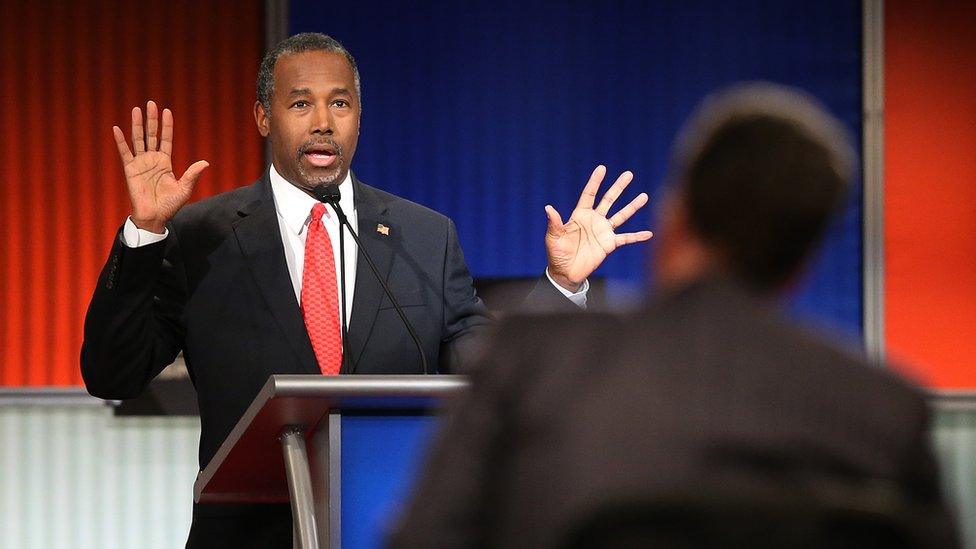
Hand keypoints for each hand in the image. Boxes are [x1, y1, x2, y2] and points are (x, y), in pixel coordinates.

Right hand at [113, 101, 208, 232]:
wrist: (154, 216)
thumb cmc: (170, 205)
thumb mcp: (184, 188)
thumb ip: (192, 174)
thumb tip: (205, 163)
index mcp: (165, 162)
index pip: (166, 139)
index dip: (167, 126)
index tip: (167, 111)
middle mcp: (152, 159)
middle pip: (152, 134)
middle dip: (152, 119)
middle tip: (151, 104)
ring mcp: (140, 163)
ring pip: (138, 139)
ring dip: (137, 124)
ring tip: (136, 109)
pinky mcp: (130, 169)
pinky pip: (124, 152)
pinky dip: (120, 141)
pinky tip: (117, 128)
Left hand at [545, 165, 652, 291]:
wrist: (566, 272)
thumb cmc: (557, 254)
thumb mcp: (553, 237)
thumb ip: (554, 223)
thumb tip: (548, 208)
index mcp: (580, 215)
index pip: (589, 194)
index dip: (595, 182)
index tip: (602, 168)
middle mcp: (594, 220)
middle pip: (609, 200)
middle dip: (618, 187)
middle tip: (629, 174)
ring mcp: (603, 231)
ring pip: (621, 216)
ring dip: (632, 206)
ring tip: (644, 196)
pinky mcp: (609, 244)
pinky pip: (626, 238)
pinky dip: (637, 237)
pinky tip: (649, 233)